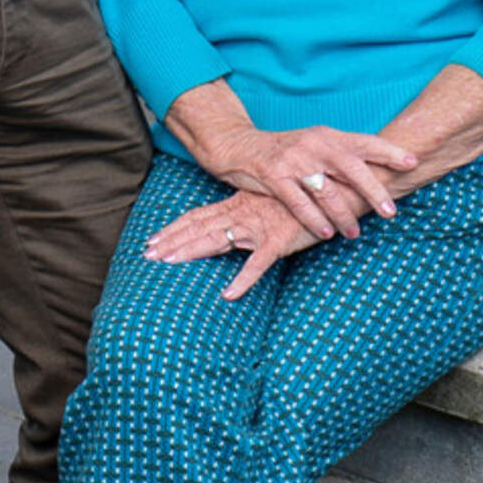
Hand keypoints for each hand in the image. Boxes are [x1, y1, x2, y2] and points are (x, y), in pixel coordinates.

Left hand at [147, 188, 319, 297]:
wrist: (335, 188)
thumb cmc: (303, 197)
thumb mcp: (269, 202)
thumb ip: (249, 212)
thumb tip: (231, 226)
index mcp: (238, 205)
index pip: (197, 217)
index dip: (173, 229)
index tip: (151, 240)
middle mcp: (242, 214)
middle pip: (197, 228)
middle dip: (171, 241)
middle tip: (147, 255)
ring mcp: (259, 227)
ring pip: (216, 241)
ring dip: (191, 252)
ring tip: (168, 264)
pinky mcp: (280, 241)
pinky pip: (258, 264)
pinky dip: (243, 280)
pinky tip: (229, 294)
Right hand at [206, 121, 413, 240]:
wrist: (237, 146)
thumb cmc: (284, 151)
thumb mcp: (314, 145)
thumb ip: (341, 155)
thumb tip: (380, 171)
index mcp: (327, 136)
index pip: (364, 142)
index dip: (389, 152)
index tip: (412, 163)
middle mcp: (313, 146)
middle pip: (351, 168)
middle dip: (373, 190)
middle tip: (389, 212)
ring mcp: (293, 161)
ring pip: (326, 190)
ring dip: (342, 214)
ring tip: (353, 232)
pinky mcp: (273, 176)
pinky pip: (298, 202)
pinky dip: (313, 219)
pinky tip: (325, 233)